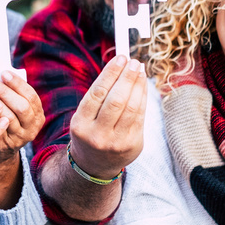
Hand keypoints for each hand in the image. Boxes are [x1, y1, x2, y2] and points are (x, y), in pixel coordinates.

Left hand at [0, 70, 44, 165]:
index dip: (18, 83)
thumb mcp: (13, 106)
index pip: (31, 96)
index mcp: (37, 112)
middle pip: (23, 107)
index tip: (4, 72)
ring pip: (9, 117)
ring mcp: (21, 137)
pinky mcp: (7, 144)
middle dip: (6, 92)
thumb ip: (10, 93)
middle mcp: (33, 126)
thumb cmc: (4, 119)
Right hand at [68, 55, 146, 179]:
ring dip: (138, 85)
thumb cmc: (90, 131)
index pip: (97, 93)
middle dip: (127, 78)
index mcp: (80, 125)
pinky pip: (140, 116)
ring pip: (131, 108)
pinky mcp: (132, 146)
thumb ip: (100, 94)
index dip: (111, 73)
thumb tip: (121, 65)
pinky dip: (143, 98)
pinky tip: (143, 86)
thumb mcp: (84, 116)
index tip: (120, 58)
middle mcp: (97, 135)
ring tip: (140, 70)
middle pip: (116, 100)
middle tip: (134, 62)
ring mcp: (116, 143)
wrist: (94, 165)